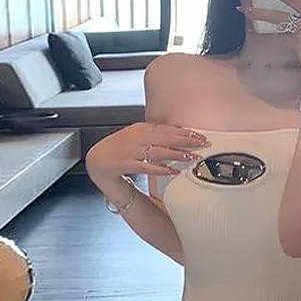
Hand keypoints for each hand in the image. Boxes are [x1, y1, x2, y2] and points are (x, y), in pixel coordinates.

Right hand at [85, 122, 209, 179]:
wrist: (97, 161)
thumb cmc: (121, 150)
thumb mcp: (138, 139)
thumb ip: (156, 136)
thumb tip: (180, 136)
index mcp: (140, 129)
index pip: (166, 129)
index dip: (184, 132)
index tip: (200, 136)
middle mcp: (135, 137)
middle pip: (164, 138)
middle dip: (185, 141)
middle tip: (203, 145)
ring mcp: (129, 151)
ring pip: (156, 151)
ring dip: (175, 154)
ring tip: (191, 157)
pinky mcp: (123, 165)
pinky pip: (145, 167)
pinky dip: (159, 169)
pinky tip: (171, 171)